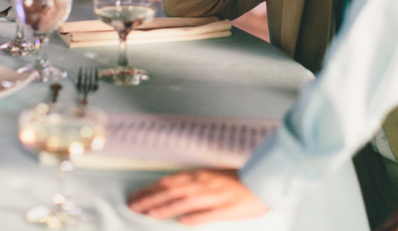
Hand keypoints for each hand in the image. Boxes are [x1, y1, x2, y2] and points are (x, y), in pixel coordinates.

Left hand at [127, 169, 269, 225]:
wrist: (262, 182)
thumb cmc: (238, 181)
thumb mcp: (212, 177)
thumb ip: (194, 184)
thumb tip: (174, 192)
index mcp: (200, 175)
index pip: (168, 181)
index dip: (151, 189)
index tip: (137, 195)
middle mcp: (203, 184)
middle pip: (171, 191)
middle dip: (150, 198)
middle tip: (134, 205)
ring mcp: (213, 196)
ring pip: (183, 202)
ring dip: (164, 208)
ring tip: (148, 213)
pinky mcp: (224, 209)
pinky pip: (204, 214)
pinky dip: (191, 218)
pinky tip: (180, 221)